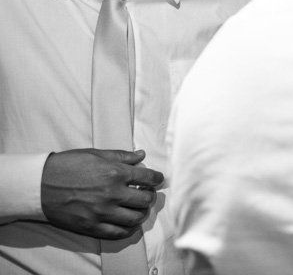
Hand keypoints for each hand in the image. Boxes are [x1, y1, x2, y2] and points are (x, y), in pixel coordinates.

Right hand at [41, 149, 162, 239]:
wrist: (40, 184)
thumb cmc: (68, 165)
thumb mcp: (96, 154)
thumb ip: (122, 156)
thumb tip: (141, 155)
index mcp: (115, 173)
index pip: (149, 178)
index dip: (158, 179)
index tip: (158, 180)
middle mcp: (112, 193)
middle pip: (145, 200)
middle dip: (151, 196)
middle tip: (148, 194)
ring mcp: (102, 212)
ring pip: (135, 218)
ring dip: (142, 213)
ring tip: (140, 208)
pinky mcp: (91, 226)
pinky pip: (117, 232)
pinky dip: (128, 229)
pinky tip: (129, 223)